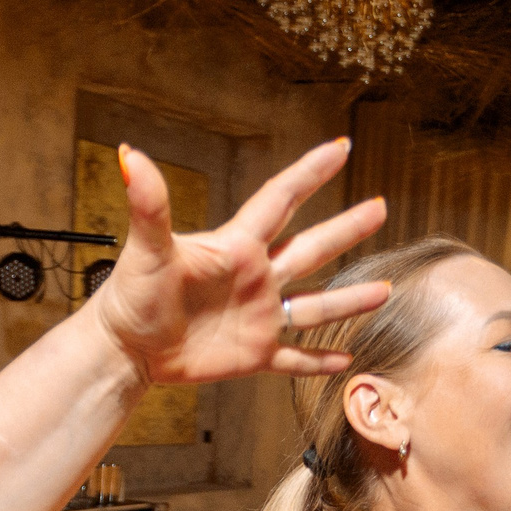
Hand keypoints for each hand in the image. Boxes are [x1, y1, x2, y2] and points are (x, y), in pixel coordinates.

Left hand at [91, 139, 393, 385]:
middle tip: (380, 208)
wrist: (125, 349)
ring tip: (385, 291)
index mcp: (237, 248)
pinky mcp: (253, 354)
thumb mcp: (146, 249)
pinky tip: (347, 359)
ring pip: (314, 306)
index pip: (281, 200)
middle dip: (346, 229)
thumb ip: (149, 204)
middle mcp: (255, 279)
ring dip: (349, 299)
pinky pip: (295, 358)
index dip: (311, 173)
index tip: (341, 148)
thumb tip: (129, 155)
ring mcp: (258, 317)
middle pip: (310, 249)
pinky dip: (320, 361)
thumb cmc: (129, 296)